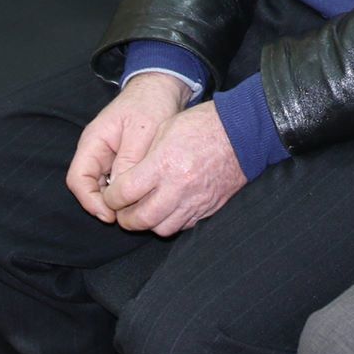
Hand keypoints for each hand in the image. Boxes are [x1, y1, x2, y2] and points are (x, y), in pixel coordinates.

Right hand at [65, 74, 190, 222]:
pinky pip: (118, 184)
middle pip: (89, 188)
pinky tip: (144, 199)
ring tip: (139, 209)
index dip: (90, 201)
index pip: (78, 179)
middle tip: (129, 217)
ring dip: (118, 201)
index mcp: (93, 142)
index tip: (111, 215)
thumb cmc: (151, 104)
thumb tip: (120, 193)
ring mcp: (108, 158)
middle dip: (105, 205)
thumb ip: (129, 161)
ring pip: (104, 189)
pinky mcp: (122, 162)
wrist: (163, 88)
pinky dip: (128, 194)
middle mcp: (96, 152)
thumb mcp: (142, 132)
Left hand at [98, 102, 246, 235]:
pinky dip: (170, 221)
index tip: (111, 195)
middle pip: (141, 218)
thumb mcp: (165, 130)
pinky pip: (183, 226)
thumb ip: (144, 158)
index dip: (111, 197)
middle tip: (122, 211)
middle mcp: (178, 187)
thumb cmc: (202, 125)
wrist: (243, 132)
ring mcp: (195, 201)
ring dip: (148, 223)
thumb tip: (127, 179)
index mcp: (163, 164)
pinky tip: (167, 209)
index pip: (125, 193)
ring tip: (144, 212)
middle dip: (125, 218)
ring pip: (162, 228)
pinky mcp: (208, 208)